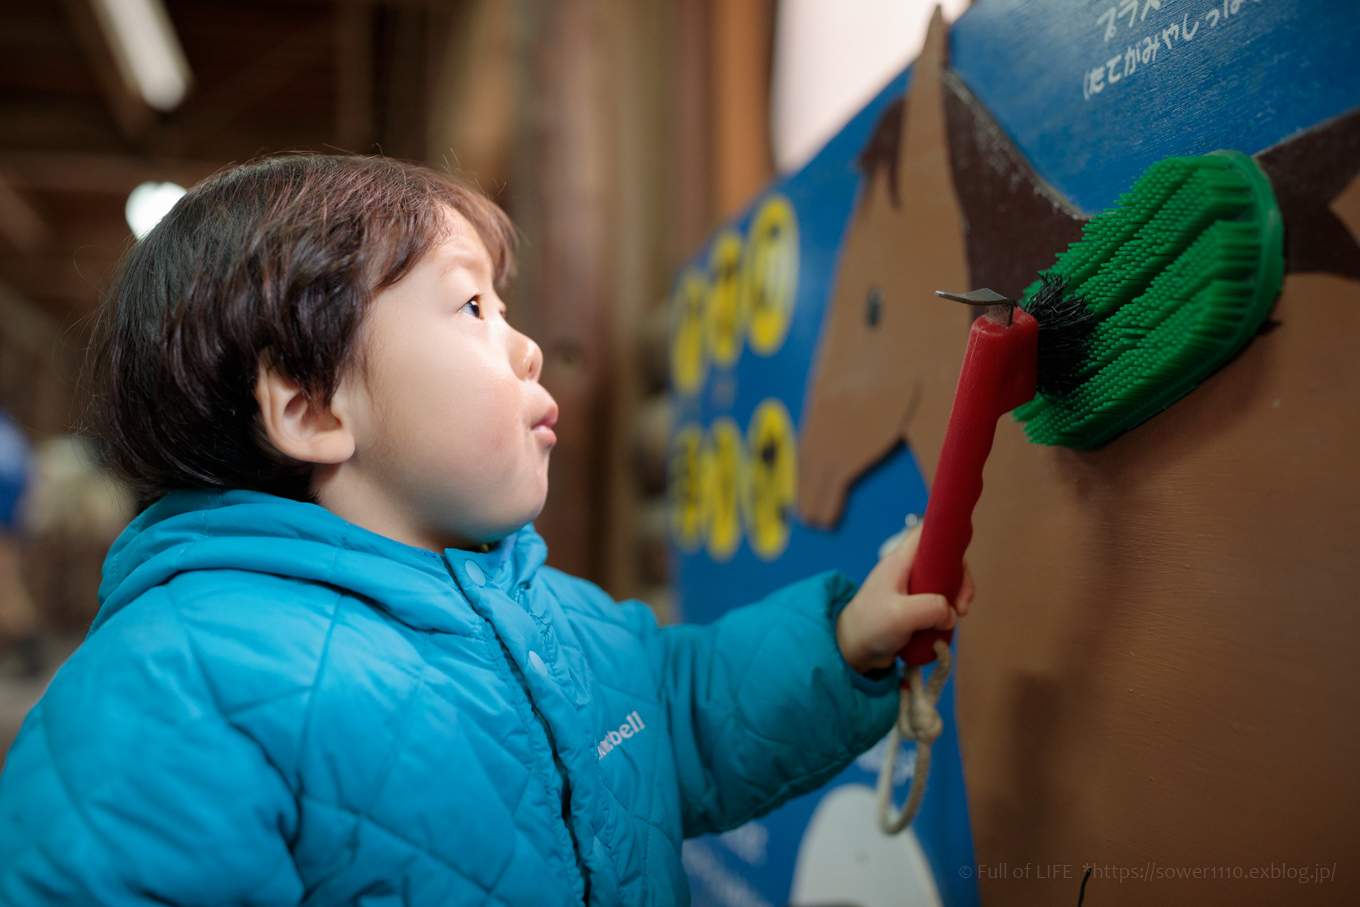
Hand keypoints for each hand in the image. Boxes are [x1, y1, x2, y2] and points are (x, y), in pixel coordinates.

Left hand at [835, 524, 974, 674]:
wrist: (852, 650)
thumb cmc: (869, 626)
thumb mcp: (901, 616)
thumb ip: (931, 609)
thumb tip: (953, 613)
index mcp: (900, 562)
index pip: (926, 532)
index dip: (947, 536)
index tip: (962, 558)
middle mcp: (908, 571)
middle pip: (944, 561)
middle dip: (960, 580)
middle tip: (961, 606)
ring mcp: (912, 590)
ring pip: (945, 584)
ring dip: (956, 599)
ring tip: (956, 618)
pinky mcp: (915, 608)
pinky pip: (939, 604)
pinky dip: (947, 613)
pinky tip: (946, 627)